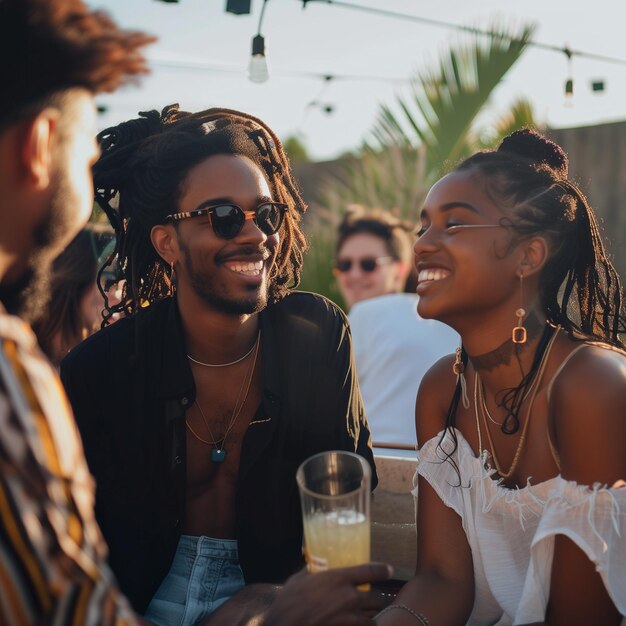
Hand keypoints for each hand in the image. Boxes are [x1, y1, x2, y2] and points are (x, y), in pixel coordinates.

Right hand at [263, 563, 392, 625]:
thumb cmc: (287, 603)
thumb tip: (311, 567)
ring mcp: (350, 619)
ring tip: (365, 617)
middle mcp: (348, 597)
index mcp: (337, 578)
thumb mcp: (298, 581)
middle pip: (376, 598)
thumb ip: (309, 573)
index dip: (382, 570)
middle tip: (370, 601)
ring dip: (370, 618)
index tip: (389, 570)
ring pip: (373, 618)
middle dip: (375, 600)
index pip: (369, 571)